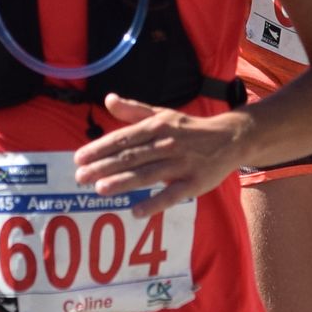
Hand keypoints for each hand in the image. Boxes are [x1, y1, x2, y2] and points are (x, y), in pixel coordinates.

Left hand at [73, 96, 248, 209]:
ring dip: (123, 182)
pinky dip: (154, 203)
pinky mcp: (195, 183)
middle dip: (104, 167)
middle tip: (80, 177)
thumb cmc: (189, 129)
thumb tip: (108, 99)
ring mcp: (182, 164)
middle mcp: (167, 144)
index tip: (80, 158)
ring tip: (100, 189)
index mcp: (157, 126)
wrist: (231, 138)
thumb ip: (134, 111)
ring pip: (148, 175)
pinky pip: (172, 195)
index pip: (124, 138)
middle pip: (131, 157)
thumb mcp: (163, 114)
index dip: (101, 148)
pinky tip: (136, 211)